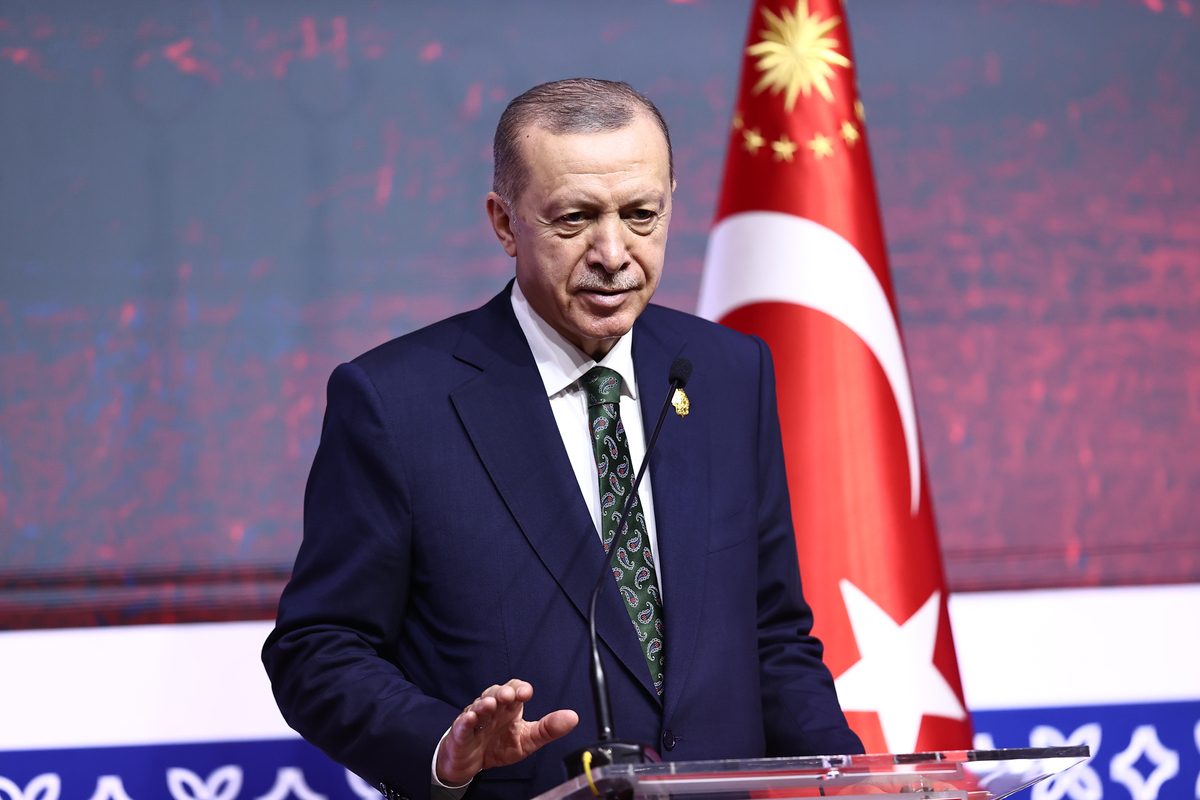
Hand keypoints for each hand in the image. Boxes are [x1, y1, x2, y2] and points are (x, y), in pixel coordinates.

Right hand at [435, 679, 578, 786]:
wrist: (472, 763)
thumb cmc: (499, 745)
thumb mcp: (527, 740)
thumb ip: (548, 729)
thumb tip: (573, 717)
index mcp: (508, 708)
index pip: (514, 689)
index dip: (519, 688)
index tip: (526, 693)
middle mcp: (492, 709)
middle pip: (495, 693)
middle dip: (501, 692)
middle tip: (508, 695)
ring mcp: (475, 719)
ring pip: (478, 706)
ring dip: (484, 703)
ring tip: (490, 705)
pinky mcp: (461, 733)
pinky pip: (462, 724)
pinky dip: (465, 721)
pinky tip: (470, 718)